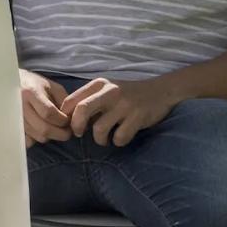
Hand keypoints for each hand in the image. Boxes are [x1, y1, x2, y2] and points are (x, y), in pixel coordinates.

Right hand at [20, 69, 70, 148]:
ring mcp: (14, 118)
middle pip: (43, 128)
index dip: (62, 120)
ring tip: (54, 128)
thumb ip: (64, 102)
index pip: (49, 113)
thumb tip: (74, 120)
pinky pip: (27, 140)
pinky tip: (40, 130)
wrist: (12, 83)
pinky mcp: (11, 127)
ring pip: (36, 136)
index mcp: (31, 93)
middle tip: (67, 131)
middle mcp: (20, 106)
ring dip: (50, 136)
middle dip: (60, 133)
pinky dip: (37, 139)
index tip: (68, 121)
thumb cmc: (35, 84)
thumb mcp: (53, 87)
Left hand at [61, 77, 178, 147]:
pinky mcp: (138, 117)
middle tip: (78, 134)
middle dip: (76, 126)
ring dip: (99, 139)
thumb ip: (88, 100)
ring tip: (104, 139)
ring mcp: (124, 105)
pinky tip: (120, 137)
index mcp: (98, 84)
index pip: (71, 100)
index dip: (66, 116)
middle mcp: (110, 92)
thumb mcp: (105, 90)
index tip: (69, 125)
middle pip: (82, 110)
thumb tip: (68, 120)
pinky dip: (117, 142)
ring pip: (99, 128)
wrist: (160, 91)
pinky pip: (119, 137)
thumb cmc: (126, 94)